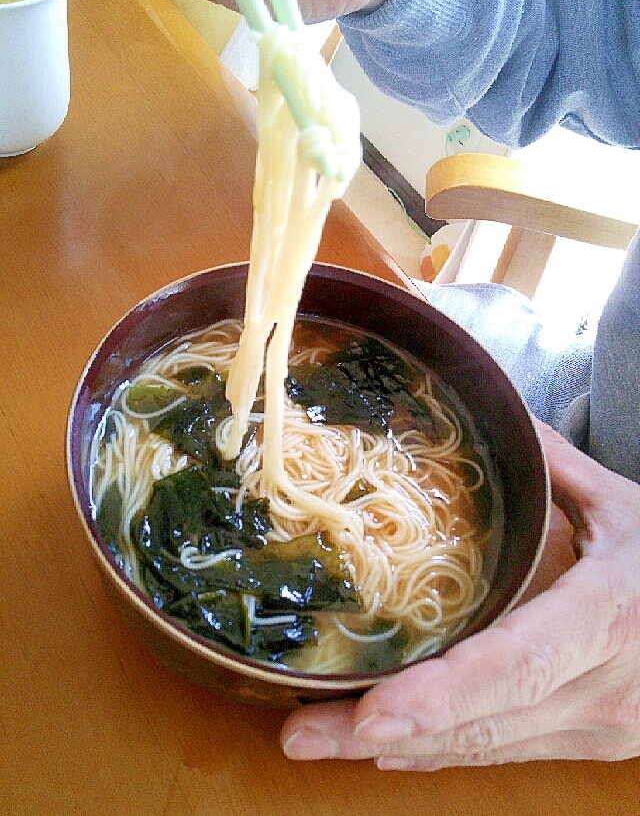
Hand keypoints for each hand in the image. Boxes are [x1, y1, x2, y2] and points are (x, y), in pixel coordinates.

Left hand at [280, 421, 639, 766]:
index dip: (444, 694)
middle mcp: (603, 686)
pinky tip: (386, 746)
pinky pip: (503, 752)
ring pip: (485, 747)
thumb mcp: (625, 508)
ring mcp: (599, 727)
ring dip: (398, 751)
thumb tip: (494, 411)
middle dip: (385, 735)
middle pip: (482, 722)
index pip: (518, 663)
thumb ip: (557, 467)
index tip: (371, 712)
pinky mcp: (591, 743)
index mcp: (608, 615)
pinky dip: (440, 749)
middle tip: (301, 737)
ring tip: (319, 741)